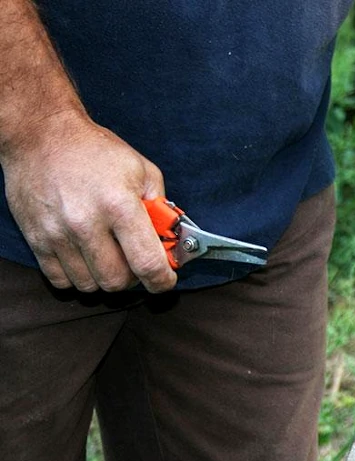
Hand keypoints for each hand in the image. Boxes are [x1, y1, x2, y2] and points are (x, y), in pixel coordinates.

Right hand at [1, 111, 175, 292]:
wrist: (41, 135)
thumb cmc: (95, 151)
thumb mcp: (142, 170)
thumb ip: (161, 208)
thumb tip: (172, 241)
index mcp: (119, 205)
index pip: (147, 263)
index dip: (162, 280)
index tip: (165, 280)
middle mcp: (86, 223)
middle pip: (117, 281)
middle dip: (133, 278)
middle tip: (134, 262)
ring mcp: (57, 233)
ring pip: (89, 285)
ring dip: (104, 278)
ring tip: (108, 256)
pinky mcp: (36, 238)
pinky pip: (60, 280)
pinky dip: (77, 277)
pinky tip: (85, 258)